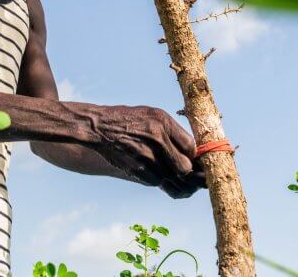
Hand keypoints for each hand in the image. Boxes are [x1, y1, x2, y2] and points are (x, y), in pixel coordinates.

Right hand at [90, 105, 205, 197]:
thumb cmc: (131, 119)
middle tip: (194, 175)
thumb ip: (174, 131)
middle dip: (191, 174)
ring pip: (173, 179)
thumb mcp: (154, 115)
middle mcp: (156, 140)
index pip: (191, 147)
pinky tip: (163, 175)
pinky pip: (158, 182)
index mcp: (163, 123)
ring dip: (178, 180)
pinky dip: (162, 180)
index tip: (197, 160)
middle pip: (185, 168)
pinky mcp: (137, 171)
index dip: (197, 157)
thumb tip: (194, 150)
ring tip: (183, 179)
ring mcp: (146, 158)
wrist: (101, 128)